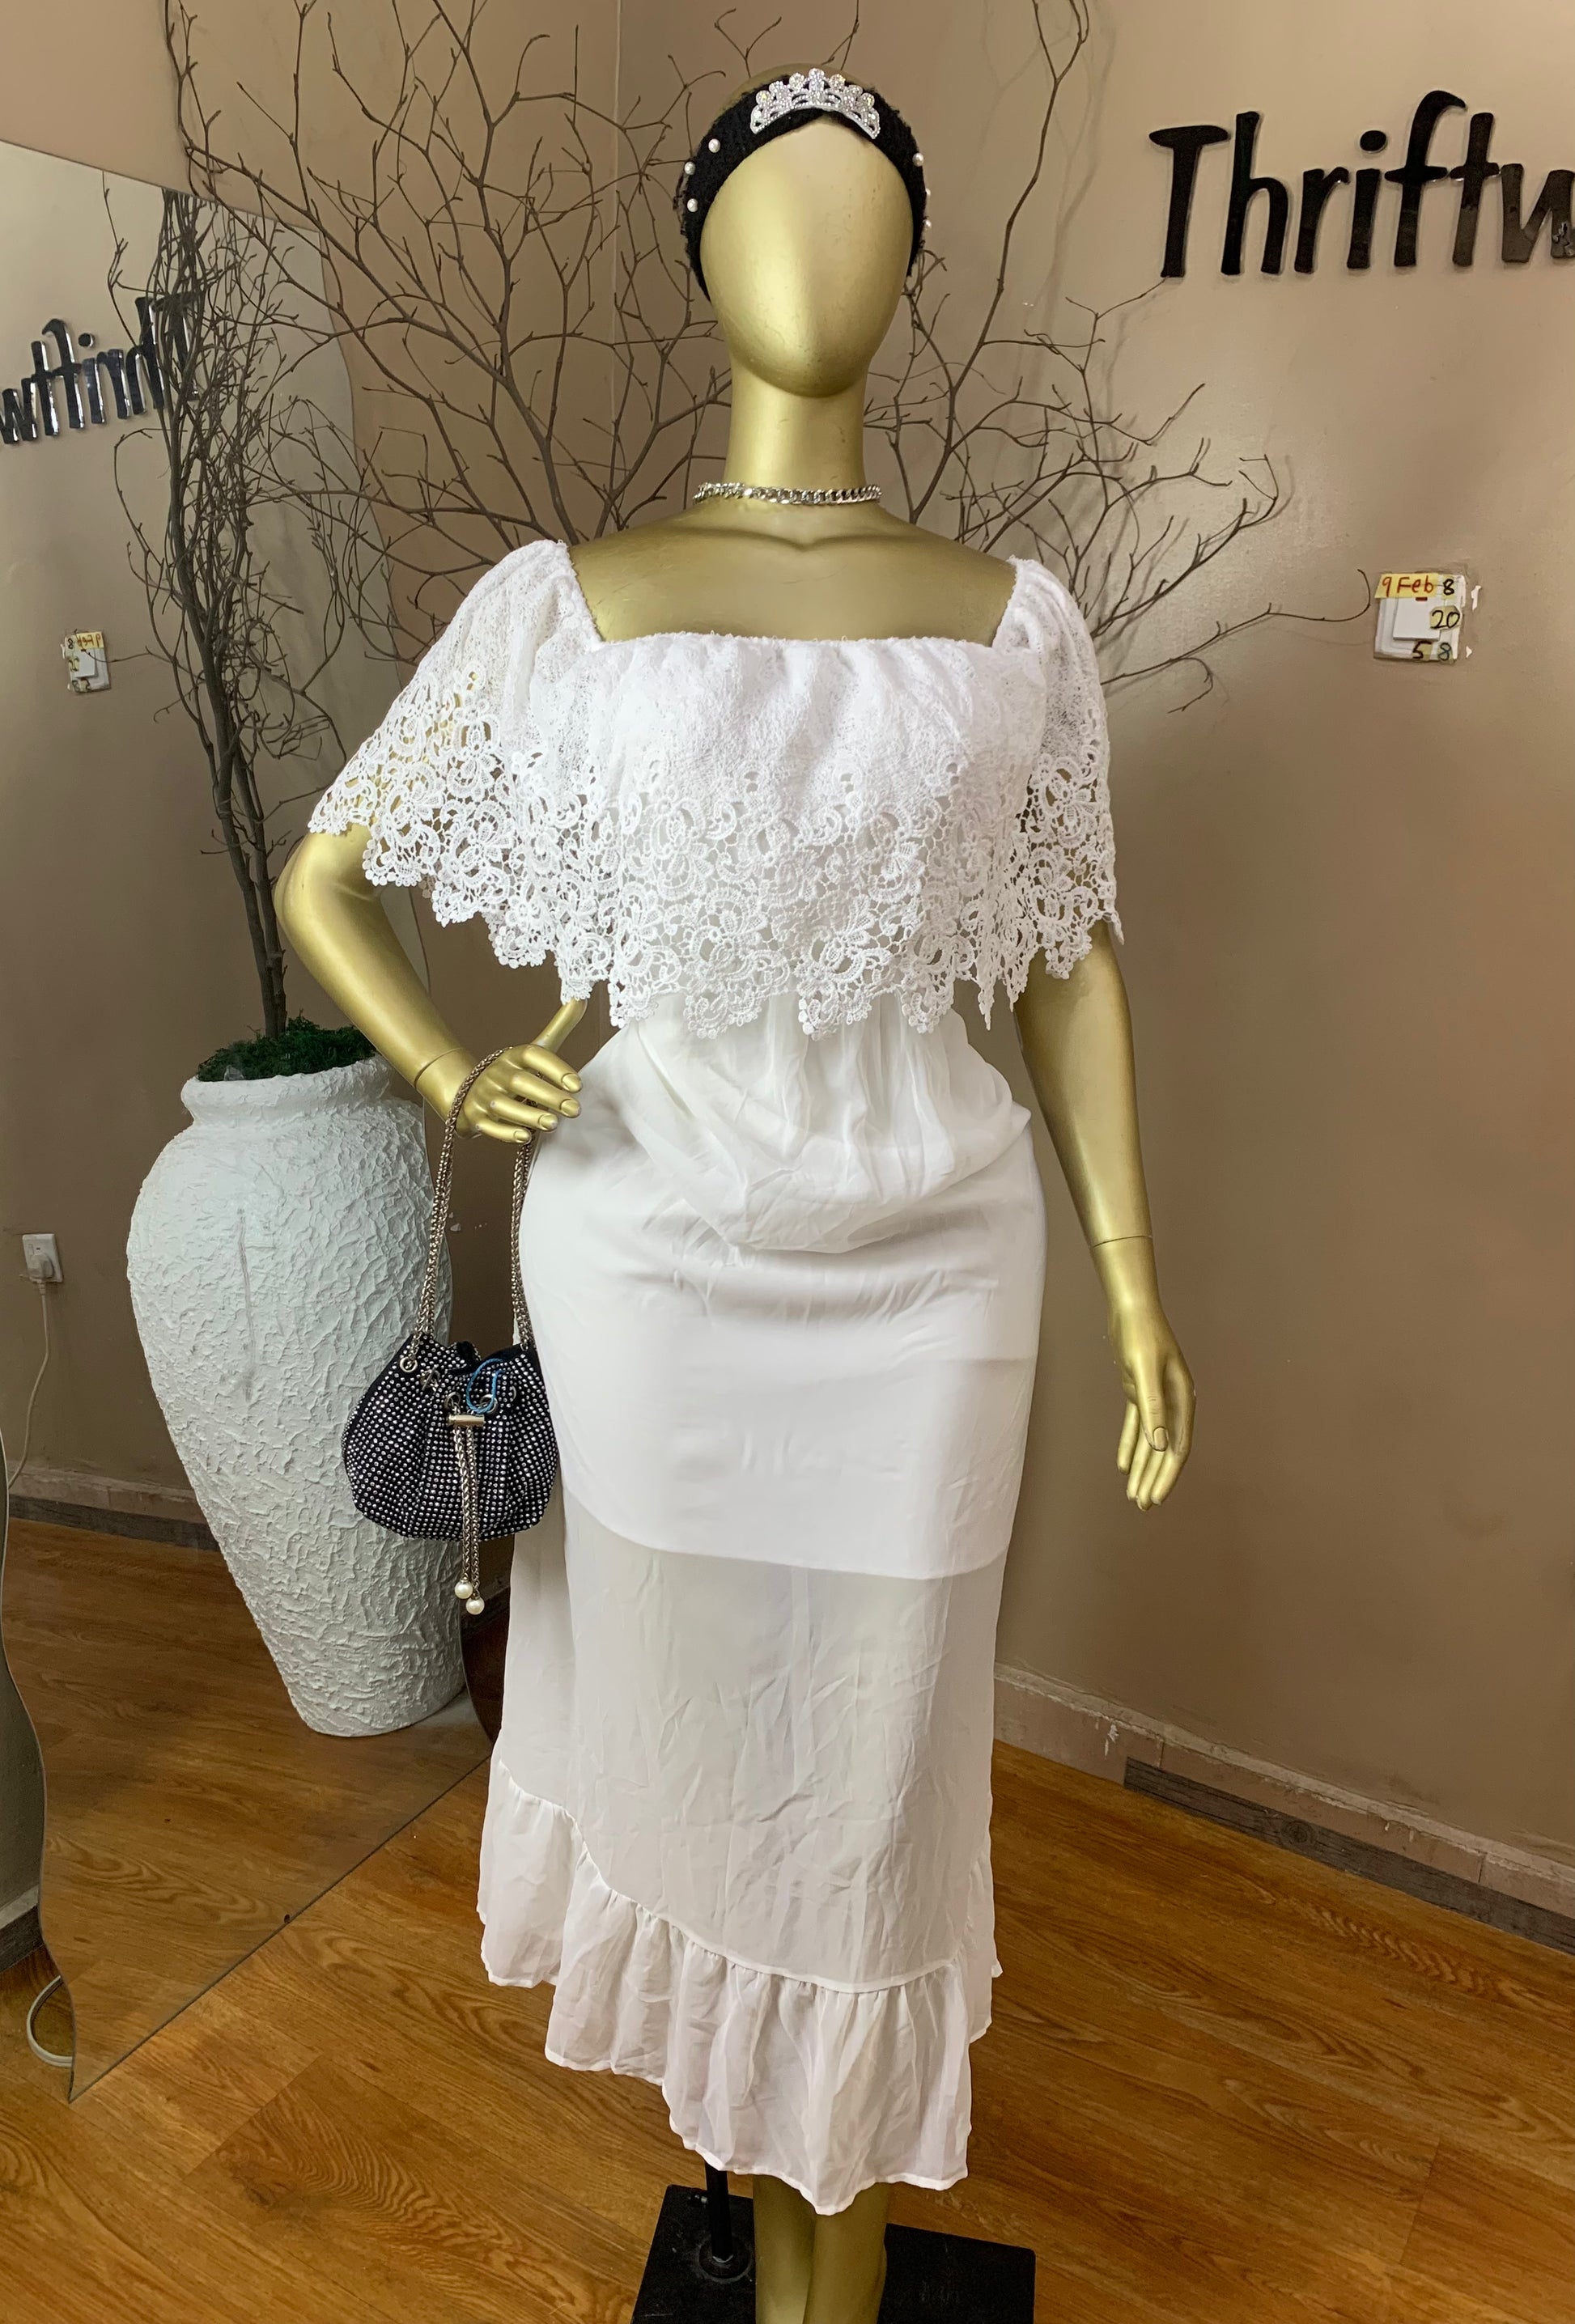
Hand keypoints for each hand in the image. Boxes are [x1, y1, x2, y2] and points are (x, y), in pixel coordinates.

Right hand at [418, 1000, 584, 1146]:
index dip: (556, 1068)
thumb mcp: (535, 1050)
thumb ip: (559, 1027)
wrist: (468, 1092)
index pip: (534, 1055)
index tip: (579, 1084)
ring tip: (554, 1124)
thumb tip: (581, 997)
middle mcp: (498, 1074)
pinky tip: (525, 1136)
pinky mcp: (476, 1118)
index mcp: (514, 1056)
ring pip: (505, 1106)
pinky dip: (506, 1132)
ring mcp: (484, 1096)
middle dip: (549, 1096)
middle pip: (522, 1082)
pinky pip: (489, 1126)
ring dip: (529, 1115)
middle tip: (575, 1109)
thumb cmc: (515, 1073)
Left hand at [1092, 1236, 1194, 1510]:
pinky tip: (1124, 1466)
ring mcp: (1156, 1397)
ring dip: (1143, 1468)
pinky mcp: (1140, 1391)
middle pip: (1164, 1450)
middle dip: (1154, 1479)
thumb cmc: (1139, 1335)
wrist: (1131, 1308)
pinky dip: (1130, 1446)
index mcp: (1182, 1399)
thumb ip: (1153, 1407)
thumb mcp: (1143, 1371)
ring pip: (1150, 1441)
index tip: (1155, 1498)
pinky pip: (1136, 1426)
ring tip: (1134, 1495)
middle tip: (1143, 1505)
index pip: (1176, 1447)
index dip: (1166, 1475)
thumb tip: (1159, 1445)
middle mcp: (1173, 1402)